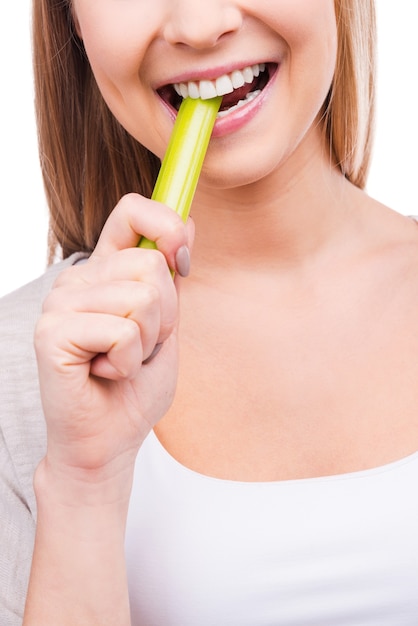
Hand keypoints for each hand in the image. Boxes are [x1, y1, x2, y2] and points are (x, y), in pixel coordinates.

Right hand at [34, 193, 191, 477]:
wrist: (109, 440)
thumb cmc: (135, 387)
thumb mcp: (166, 325)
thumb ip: (171, 277)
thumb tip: (187, 223)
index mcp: (104, 271)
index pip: (131, 211)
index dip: (165, 222)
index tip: (181, 257)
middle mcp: (77, 279)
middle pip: (150, 263)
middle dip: (164, 316)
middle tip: (139, 346)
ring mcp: (60, 303)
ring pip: (141, 298)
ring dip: (146, 343)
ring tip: (121, 362)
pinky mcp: (52, 332)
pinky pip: (122, 331)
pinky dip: (128, 362)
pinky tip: (106, 374)